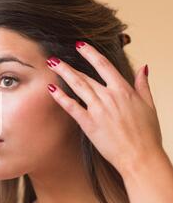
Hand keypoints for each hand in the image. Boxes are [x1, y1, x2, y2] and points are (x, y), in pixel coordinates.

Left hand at [45, 41, 163, 174]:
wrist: (140, 157)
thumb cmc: (147, 134)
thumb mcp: (149, 105)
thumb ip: (143, 85)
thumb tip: (143, 68)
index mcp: (124, 90)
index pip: (104, 65)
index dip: (90, 53)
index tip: (80, 45)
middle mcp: (109, 97)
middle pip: (85, 75)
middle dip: (68, 64)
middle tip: (54, 57)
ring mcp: (98, 109)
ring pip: (77, 86)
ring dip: (63, 74)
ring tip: (51, 64)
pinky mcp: (89, 123)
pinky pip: (72, 107)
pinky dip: (61, 97)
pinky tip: (51, 89)